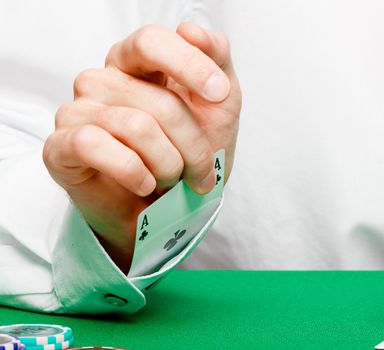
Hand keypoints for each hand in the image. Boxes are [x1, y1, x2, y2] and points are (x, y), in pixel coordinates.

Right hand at [43, 23, 240, 271]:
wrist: (169, 206)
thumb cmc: (191, 149)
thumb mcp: (219, 102)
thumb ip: (215, 59)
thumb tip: (191, 29)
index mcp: (136, 63)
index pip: (152, 41)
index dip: (189, 65)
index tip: (219, 94)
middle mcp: (103, 80)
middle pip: (158, 102)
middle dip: (193, 145)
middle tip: (200, 171)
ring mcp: (78, 111)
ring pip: (135, 127)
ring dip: (169, 165)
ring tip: (171, 178)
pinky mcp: (61, 146)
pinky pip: (95, 146)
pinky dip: (134, 172)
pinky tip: (145, 183)